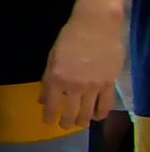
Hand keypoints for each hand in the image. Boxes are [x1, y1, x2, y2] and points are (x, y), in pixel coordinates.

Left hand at [41, 7, 123, 128]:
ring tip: (79, 123)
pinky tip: (96, 117)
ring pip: (87, 112)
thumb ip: (47, 78)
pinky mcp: (109, 84)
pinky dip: (101, 114)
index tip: (47, 121)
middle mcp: (74, 86)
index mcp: (56, 78)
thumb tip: (43, 97)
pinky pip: (105, 105)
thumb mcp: (52, 57)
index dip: (48, 115)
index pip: (51, 104)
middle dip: (65, 122)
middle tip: (64, 125)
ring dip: (82, 121)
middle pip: (69, 112)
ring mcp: (93, 86)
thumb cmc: (69, 37)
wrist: (96, 26)